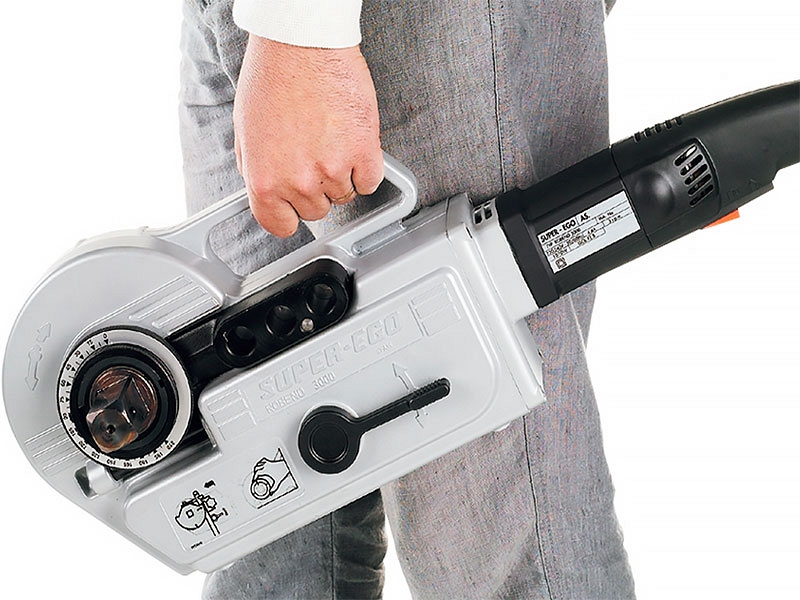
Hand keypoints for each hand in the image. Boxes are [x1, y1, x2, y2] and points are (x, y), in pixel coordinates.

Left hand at [234, 36, 383, 236]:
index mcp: (265, 180)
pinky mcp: (363, 152)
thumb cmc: (273, 76)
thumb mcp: (245, 130)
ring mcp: (333, 169)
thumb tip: (267, 189)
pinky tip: (352, 144)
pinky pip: (370, 181)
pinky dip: (365, 168)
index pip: (280, 225)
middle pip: (316, 210)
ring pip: (344, 195)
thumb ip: (256, 168)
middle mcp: (299, 182)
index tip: (295, 210)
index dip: (288, 216)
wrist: (303, 44)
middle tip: (313, 156)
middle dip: (315, 188)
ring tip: (330, 139)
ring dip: (340, 175)